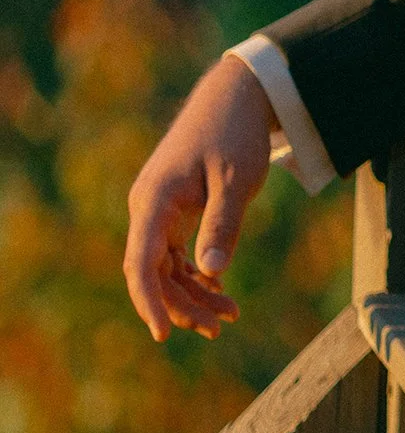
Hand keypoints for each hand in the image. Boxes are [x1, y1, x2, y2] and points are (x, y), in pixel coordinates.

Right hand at [124, 54, 276, 340]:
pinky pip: (177, 254)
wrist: (235, 98)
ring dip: (193, 294)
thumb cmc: (235, 134)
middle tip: (222, 327)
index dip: (149, 302)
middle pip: (154, 272)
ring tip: (230, 315)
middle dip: (183, 305)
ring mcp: (160, 211)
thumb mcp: (236, 180)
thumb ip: (223, 224)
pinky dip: (196, 275)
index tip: (163, 334)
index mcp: (155, 200)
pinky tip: (219, 291)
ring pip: (166, 267)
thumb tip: (211, 271)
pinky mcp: (174, 211)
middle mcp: (149, 208)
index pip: (141, 263)